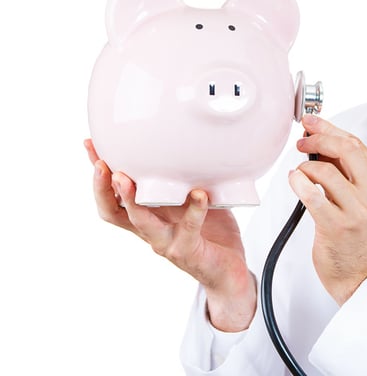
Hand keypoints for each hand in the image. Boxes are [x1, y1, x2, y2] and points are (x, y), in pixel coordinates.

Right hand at [86, 139, 255, 330]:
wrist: (228, 273)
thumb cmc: (211, 233)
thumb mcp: (193, 199)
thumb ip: (187, 177)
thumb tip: (189, 140)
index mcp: (147, 217)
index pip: (112, 196)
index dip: (99, 174)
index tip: (90, 144)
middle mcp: (150, 231)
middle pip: (113, 212)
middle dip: (103, 188)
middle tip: (101, 165)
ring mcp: (166, 242)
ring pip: (141, 222)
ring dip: (131, 199)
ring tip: (125, 179)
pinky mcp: (188, 250)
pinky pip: (189, 228)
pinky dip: (195, 210)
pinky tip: (199, 194)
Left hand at [290, 115, 366, 305]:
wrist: (361, 276)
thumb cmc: (359, 238)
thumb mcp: (364, 199)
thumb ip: (348, 172)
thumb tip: (323, 144)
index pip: (357, 145)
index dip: (331, 130)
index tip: (313, 124)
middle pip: (346, 150)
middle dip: (319, 138)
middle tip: (303, 140)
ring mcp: (357, 211)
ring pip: (326, 171)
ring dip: (306, 166)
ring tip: (300, 172)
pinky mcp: (336, 226)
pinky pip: (312, 195)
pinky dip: (299, 182)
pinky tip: (295, 181)